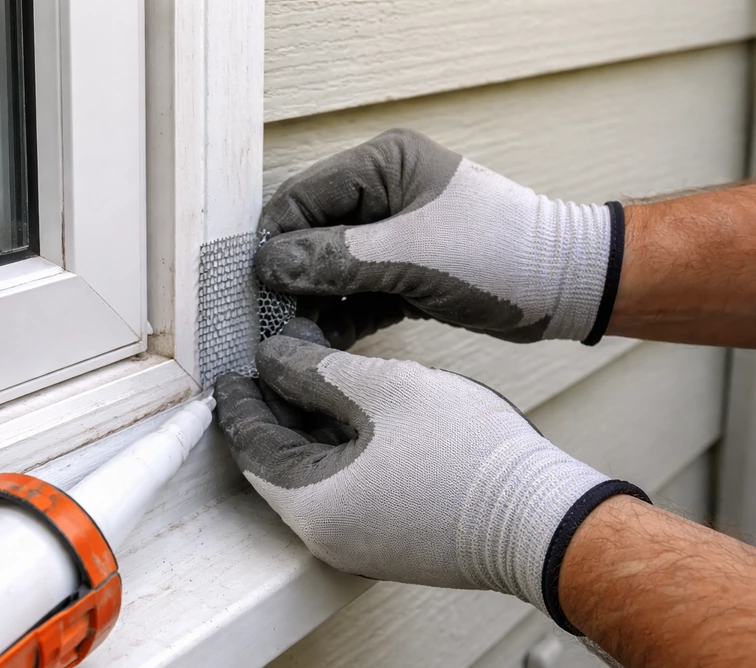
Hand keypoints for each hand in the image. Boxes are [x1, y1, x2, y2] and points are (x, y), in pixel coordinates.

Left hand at [215, 319, 645, 630]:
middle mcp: (326, 537)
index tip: (231, 369)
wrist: (543, 519)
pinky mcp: (390, 543)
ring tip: (313, 377)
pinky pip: (346, 491)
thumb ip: (314, 372)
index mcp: (313, 504)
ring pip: (314, 476)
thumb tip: (271, 360)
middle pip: (279, 464)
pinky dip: (339, 451)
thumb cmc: (467, 454)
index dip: (239, 402)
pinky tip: (354, 413)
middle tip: (272, 363)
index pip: (250, 448)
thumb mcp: (383, 389)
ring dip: (309, 428)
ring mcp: (360, 545)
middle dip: (274, 410)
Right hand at [257, 129, 622, 346]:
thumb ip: (339, 259)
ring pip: (331, 270)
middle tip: (272, 319)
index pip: (304, 197)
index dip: (277, 241)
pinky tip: (323, 343)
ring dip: (313, 303)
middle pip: (312, 236)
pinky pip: (356, 294)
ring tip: (293, 339)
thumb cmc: (504, 253)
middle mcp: (383, 195)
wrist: (568, 288)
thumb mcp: (414, 254)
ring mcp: (393, 237)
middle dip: (292, 278)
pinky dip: (341, 317)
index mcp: (383, 165)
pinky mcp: (403, 274)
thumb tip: (271, 265)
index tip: (259, 285)